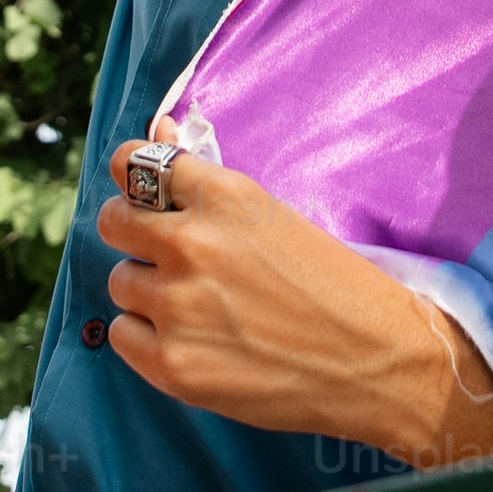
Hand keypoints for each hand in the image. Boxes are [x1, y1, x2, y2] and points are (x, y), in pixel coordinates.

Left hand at [94, 141, 492, 468]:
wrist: (379, 361)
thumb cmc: (335, 282)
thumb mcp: (275, 215)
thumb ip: (207, 180)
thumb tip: (160, 126)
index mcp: (224, 197)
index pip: (134, 163)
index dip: (135, 179)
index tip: (145, 194)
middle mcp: (193, 245)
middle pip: (113, 221)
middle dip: (133, 232)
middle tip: (164, 253)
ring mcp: (179, 307)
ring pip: (120, 281)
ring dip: (147, 290)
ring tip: (196, 305)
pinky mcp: (173, 365)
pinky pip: (123, 334)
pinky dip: (147, 336)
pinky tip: (191, 338)